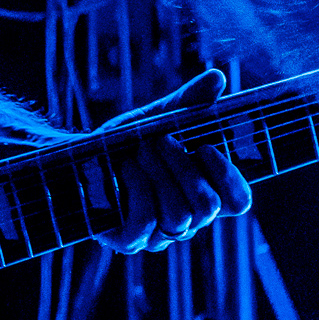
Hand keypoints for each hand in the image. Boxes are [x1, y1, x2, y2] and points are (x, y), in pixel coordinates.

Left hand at [91, 70, 252, 254]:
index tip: (205, 147)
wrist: (80, 156)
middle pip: (206, 206)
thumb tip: (218, 78)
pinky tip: (126, 168)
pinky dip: (136, 190)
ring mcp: (158, 235)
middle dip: (182, 167)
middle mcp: (187, 220)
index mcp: (203, 192)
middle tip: (159, 141)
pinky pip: (144, 224)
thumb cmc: (128, 140)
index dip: (228, 177)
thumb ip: (190, 101)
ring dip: (156, 174)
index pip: (238, 201)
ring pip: (177, 217)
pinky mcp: (129, 241)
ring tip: (139, 150)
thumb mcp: (159, 117)